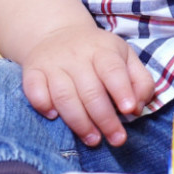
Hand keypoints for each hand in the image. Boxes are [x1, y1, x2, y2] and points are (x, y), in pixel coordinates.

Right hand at [18, 23, 155, 147]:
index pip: (112, 70)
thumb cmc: (99, 53)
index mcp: (103, 50)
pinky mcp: (32, 72)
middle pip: (90, 90)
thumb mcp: (126, 57)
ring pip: (64, 96)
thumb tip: (138, 107)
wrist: (58, 34)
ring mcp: (53, 64)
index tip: (129, 110)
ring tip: (93, 139)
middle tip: (116, 139)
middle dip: (105, 119)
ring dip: (79, 122)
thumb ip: (140, 81)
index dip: (122, 90)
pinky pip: (34, 90)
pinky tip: (54, 117)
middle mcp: (76, 56)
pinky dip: (43, 105)